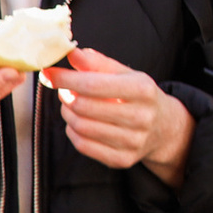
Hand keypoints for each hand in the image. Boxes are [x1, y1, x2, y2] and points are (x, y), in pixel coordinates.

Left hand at [43, 47, 193, 185]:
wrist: (164, 127)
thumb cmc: (138, 95)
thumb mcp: (125, 74)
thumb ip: (96, 63)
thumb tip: (71, 53)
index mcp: (143, 90)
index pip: (93, 84)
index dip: (65, 78)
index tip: (48, 73)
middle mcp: (141, 117)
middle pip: (83, 106)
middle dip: (66, 96)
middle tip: (64, 90)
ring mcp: (133, 141)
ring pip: (80, 126)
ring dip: (67, 113)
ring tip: (72, 105)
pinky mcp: (122, 159)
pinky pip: (83, 145)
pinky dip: (72, 132)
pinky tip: (78, 122)